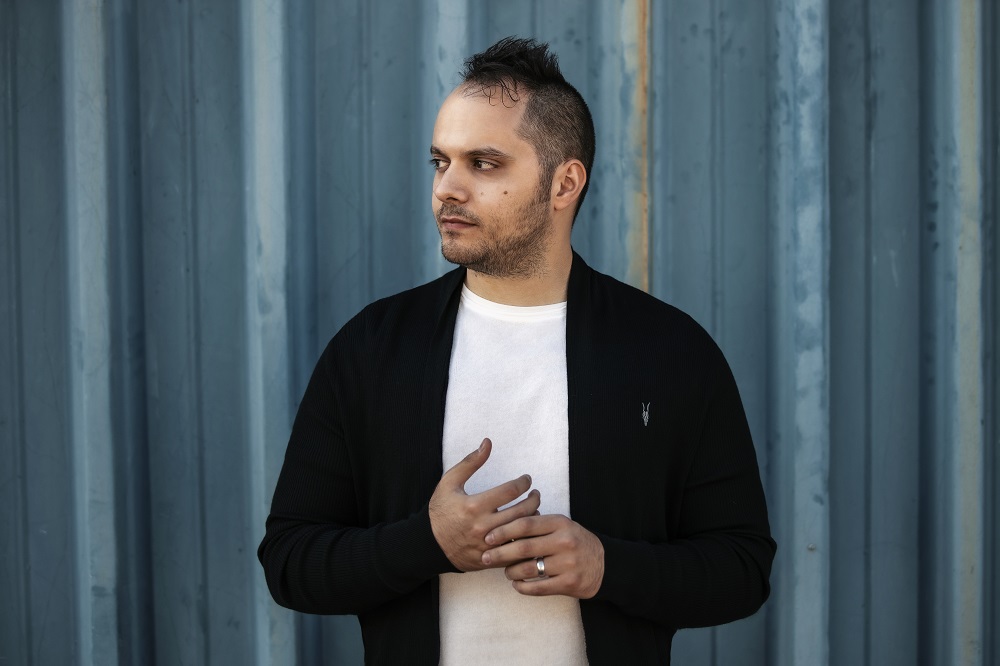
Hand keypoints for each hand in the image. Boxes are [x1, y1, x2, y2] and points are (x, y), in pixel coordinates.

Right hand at [429, 438, 540, 570]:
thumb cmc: (440, 510)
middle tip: (535, 493)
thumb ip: (471, 462)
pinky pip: (514, 551)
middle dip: (534, 499)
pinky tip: (526, 530)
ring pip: (520, 532)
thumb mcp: (450, 482)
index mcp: (474, 506)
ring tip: (534, 510)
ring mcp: (487, 545)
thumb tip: (488, 442)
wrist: (428, 544)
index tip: (527, 479)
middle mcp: (482, 526)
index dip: (523, 482)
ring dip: (532, 519)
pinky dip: (524, 540)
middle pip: (521, 511)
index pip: (510, 491)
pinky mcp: (489, 559)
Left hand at [480, 514, 604, 598]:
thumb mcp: (561, 526)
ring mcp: (568, 563)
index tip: (488, 537)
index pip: (525, 524)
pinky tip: (517, 584)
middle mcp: (564, 542)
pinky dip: (523, 587)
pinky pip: (538, 588)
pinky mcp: (569, 583)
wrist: (605, 564)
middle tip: (486, 557)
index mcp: (560, 523)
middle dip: (500, 553)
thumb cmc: (575, 542)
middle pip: (523, 547)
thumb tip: (502, 527)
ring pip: (529, 569)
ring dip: (511, 572)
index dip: (503, 530)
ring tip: (506, 571)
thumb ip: (537, 525)